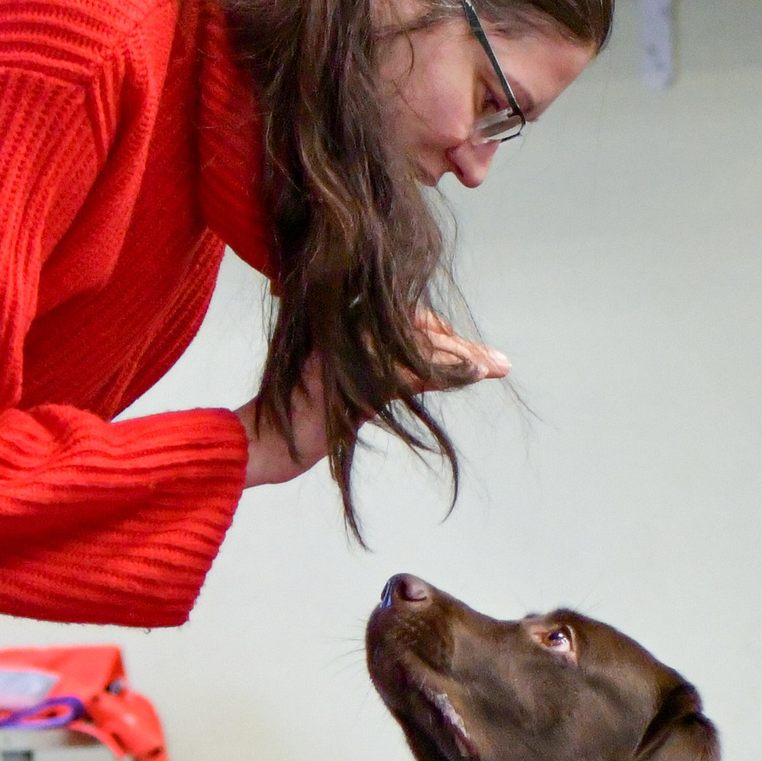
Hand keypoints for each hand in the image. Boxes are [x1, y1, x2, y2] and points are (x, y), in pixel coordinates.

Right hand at [239, 317, 508, 493]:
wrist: (263, 443)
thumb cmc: (300, 421)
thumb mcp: (354, 393)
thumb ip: (386, 375)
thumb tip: (434, 370)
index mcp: (343, 321)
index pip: (406, 317)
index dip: (443, 334)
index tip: (473, 355)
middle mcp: (346, 324)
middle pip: (419, 327)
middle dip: (461, 346)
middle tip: (498, 363)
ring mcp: (349, 345)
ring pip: (420, 344)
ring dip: (463, 357)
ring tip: (495, 367)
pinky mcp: (356, 372)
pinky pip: (413, 367)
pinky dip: (449, 371)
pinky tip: (478, 373)